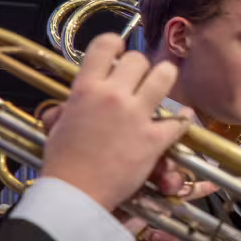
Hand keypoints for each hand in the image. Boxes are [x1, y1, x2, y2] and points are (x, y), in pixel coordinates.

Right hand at [41, 33, 189, 211]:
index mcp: (86, 89)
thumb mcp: (57, 128)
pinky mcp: (154, 138)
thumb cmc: (63, 164)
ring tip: (162, 88)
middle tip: (139, 80)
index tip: (118, 53)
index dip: (115, 45)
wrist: (75, 195)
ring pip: (165, 76)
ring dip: (165, 80)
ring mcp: (136, 115)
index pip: (105, 45)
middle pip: (139, 59)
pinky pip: (179, 119)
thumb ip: (67, 109)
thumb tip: (67, 105)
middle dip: (140, 68)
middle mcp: (112, 95)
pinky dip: (182, 119)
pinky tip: (181, 119)